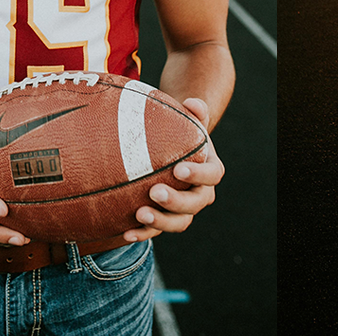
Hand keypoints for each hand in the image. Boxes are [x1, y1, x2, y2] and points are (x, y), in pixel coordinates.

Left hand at [122, 97, 223, 242]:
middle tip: (155, 192)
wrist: (174, 152)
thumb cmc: (182, 134)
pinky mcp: (166, 219)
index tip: (178, 169)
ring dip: (160, 222)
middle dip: (176, 201)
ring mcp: (184, 210)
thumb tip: (193, 103)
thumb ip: (194, 112)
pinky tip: (125, 232)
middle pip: (195, 203)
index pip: (212, 175)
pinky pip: (157, 231)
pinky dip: (143, 234)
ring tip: (140, 214)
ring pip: (179, 222)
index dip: (197, 175)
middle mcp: (201, 193)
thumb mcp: (189, 121)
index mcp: (211, 170)